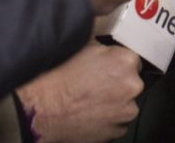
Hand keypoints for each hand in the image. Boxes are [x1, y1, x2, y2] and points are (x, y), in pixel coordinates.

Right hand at [17, 41, 142, 141]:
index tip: (107, 69)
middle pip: (131, 83)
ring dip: (114, 103)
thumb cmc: (59, 77)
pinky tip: (90, 114)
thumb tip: (107, 42)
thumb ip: (103, 46)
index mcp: (126, 62)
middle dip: (117, 84)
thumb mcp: (83, 46)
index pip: (132, 61)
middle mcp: (132, 86)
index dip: (117, 65)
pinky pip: (117, 123)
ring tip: (90, 101)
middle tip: (96, 85)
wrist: (41, 108)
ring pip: (125, 105)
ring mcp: (126, 111)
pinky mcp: (117, 131)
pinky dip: (107, 120)